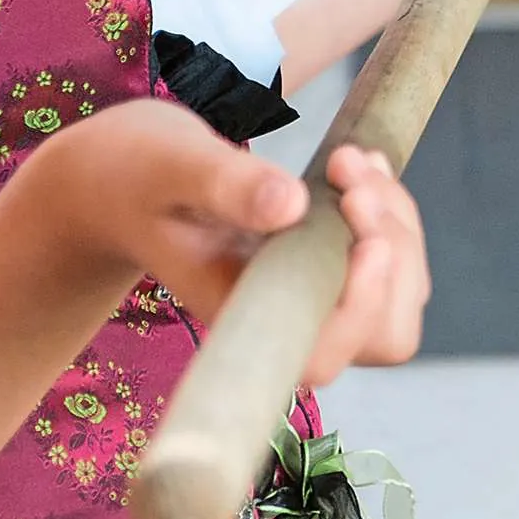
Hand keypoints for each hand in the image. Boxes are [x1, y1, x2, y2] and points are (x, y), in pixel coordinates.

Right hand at [21, 100, 430, 381]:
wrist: (118, 181)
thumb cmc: (134, 177)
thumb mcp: (171, 165)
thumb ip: (226, 184)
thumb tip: (290, 205)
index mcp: (239, 317)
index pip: (322, 357)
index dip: (363, 310)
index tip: (366, 239)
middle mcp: (283, 320)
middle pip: (385, 333)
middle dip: (395, 250)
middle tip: (352, 179)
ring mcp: (310, 296)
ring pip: (399, 292)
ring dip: (396, 222)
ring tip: (350, 162)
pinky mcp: (325, 265)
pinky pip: (389, 257)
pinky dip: (389, 209)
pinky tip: (357, 164)